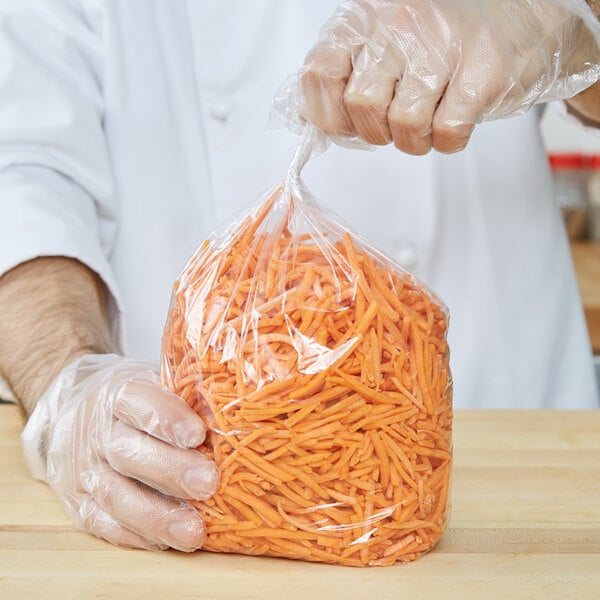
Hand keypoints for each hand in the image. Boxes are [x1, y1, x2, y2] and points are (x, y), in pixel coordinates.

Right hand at [21, 354, 218, 550]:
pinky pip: (102, 522)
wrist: (73, 412)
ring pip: (115, 494)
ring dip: (157, 516)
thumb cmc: (135, 401)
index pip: (137, 402)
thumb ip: (188, 395)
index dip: (167, 419)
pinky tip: (165, 542)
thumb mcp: (155, 382)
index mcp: (118, 393)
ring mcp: (84, 469)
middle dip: (171, 471)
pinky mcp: (77, 502)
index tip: (198, 435)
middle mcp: (97, 430)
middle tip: (209, 484)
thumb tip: (243, 409)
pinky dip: (135, 534)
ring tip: (194, 532)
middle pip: (128, 452)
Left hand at [300, 0, 599, 153]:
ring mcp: (444, 46)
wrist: (524, 15)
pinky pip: (446, 132)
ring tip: (428, 122)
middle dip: (376, 131)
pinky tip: (453, 123)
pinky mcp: (483, 72)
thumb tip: (308, 122)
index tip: (345, 124)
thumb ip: (344, 75)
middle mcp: (402, 24)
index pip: (320, 72)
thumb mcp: (384, 43)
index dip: (327, 113)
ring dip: (413, 140)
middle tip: (396, 122)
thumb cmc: (444, 39)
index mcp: (369, 17)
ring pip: (403, 124)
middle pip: (361, 106)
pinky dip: (447, 142)